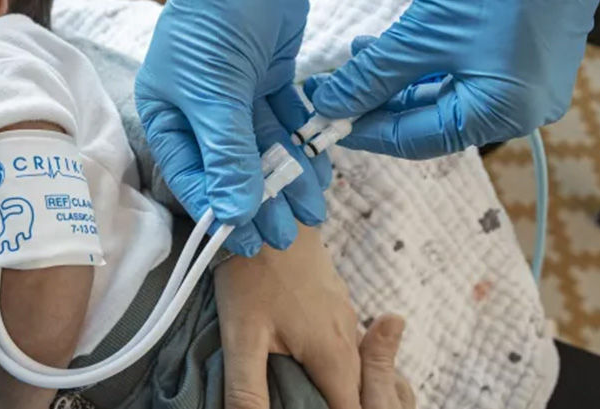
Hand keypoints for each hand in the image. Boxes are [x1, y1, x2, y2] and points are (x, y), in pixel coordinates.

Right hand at [135, 0, 326, 254]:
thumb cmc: (213, 19)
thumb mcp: (215, 92)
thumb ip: (228, 154)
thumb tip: (235, 213)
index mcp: (168, 113)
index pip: (190, 175)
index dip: (219, 210)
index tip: (248, 241)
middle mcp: (199, 109)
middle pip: (231, 167)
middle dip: (261, 200)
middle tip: (289, 234)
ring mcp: (236, 95)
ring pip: (264, 149)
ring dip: (289, 178)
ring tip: (315, 209)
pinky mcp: (270, 80)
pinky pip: (287, 124)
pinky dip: (303, 145)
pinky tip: (322, 169)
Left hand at [213, 224, 413, 408]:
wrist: (266, 209)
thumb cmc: (252, 271)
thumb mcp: (242, 336)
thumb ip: (249, 390)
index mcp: (334, 355)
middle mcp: (349, 336)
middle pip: (356, 392)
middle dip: (334, 405)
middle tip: (299, 404)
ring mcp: (345, 314)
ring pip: (351, 367)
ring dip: (333, 386)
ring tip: (299, 393)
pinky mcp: (334, 299)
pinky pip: (344, 343)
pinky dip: (330, 361)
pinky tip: (299, 358)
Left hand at [306, 0, 599, 158]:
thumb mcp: (424, 30)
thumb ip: (374, 75)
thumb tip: (331, 104)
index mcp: (502, 114)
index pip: (416, 140)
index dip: (364, 130)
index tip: (323, 118)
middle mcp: (521, 111)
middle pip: (430, 122)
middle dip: (377, 102)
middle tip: (330, 88)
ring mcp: (526, 85)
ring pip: (443, 96)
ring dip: (396, 80)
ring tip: (354, 54)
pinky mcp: (523, 58)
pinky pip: (463, 74)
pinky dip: (424, 65)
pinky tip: (389, 45)